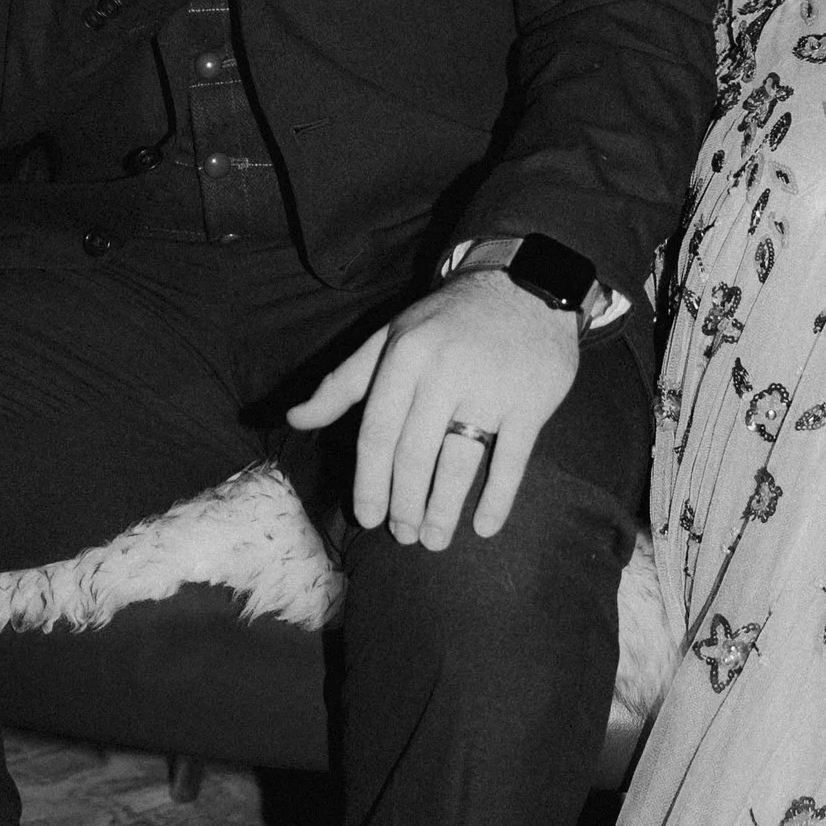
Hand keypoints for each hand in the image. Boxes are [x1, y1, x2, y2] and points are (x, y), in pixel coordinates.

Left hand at [286, 269, 576, 544]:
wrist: (524, 285)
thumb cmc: (447, 321)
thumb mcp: (390, 339)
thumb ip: (343, 383)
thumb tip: (294, 419)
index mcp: (406, 356)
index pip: (378, 432)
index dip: (370, 482)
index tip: (367, 517)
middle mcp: (445, 372)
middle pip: (416, 453)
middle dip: (405, 503)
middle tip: (403, 535)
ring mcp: (491, 388)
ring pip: (460, 462)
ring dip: (444, 509)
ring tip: (435, 539)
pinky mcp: (531, 401)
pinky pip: (512, 459)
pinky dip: (497, 498)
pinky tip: (484, 526)